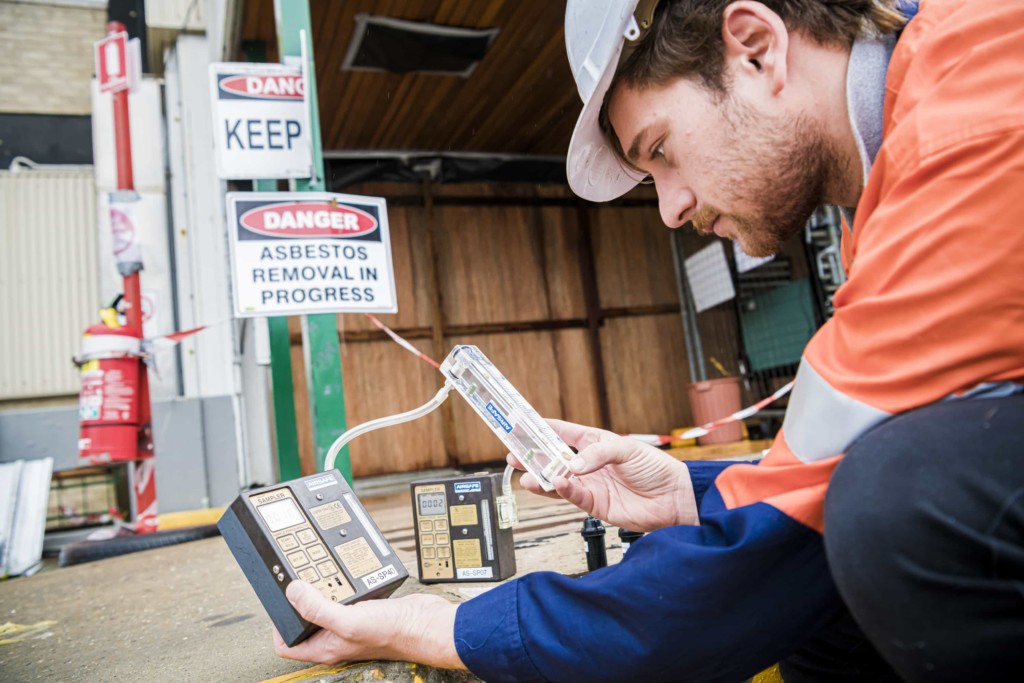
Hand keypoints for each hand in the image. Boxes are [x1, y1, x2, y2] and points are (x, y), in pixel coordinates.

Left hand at [273, 580, 463, 669]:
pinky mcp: (365, 608)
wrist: (424, 624)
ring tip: (317, 573)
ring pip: (324, 605)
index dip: (277, 625)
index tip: (279, 601)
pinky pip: (344, 595)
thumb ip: (317, 608)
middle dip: (298, 600)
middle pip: (304, 621)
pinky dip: (340, 582)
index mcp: (326, 647)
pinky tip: (343, 573)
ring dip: (319, 588)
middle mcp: (335, 636)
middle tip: (296, 580)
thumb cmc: (392, 632)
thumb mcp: (348, 620)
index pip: (287, 645)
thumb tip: (292, 592)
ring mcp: (350, 622)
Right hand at [509, 418, 697, 531]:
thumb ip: (598, 454)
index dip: (541, 429)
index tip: (521, 425)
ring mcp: (591, 485)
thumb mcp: (627, 449)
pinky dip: (563, 491)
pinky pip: (573, 497)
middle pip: (553, 459)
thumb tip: (574, 465)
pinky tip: (555, 484)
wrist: (675, 499)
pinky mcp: (596, 505)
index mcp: (595, 443)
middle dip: (533, 457)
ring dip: (541, 478)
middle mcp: (589, 464)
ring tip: (525, 476)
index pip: (562, 433)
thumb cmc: (656, 469)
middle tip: (513, 454)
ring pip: (558, 481)